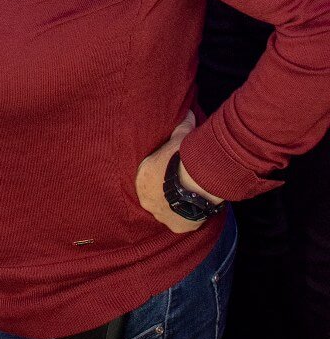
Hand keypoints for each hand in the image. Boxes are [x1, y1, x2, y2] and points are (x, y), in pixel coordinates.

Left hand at [135, 110, 222, 233]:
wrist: (198, 178)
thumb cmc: (185, 154)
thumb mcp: (180, 135)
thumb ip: (181, 126)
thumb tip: (189, 112)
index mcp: (142, 177)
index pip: (146, 177)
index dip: (159, 174)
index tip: (169, 171)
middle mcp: (146, 199)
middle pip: (155, 196)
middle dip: (164, 191)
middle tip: (181, 185)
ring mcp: (161, 214)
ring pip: (167, 211)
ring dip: (175, 206)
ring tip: (190, 198)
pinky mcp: (177, 226)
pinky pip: (181, 222)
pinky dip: (188, 217)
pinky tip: (196, 208)